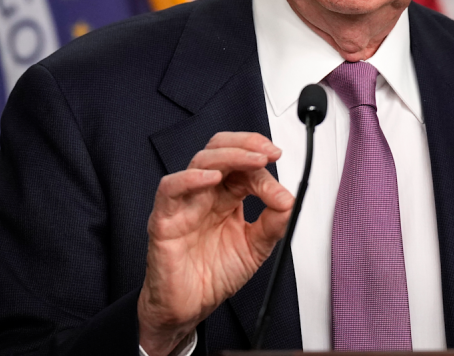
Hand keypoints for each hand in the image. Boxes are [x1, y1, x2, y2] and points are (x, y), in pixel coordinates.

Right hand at [137, 132, 293, 355]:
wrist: (189, 308)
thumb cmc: (213, 275)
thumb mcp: (255, 248)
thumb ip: (273, 223)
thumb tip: (290, 200)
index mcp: (225, 197)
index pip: (243, 167)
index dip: (263, 167)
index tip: (281, 183)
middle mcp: (205, 194)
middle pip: (220, 150)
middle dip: (246, 144)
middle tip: (269, 152)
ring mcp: (184, 203)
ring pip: (200, 161)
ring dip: (229, 156)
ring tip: (253, 161)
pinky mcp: (164, 219)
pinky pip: (170, 189)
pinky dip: (190, 179)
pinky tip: (211, 178)